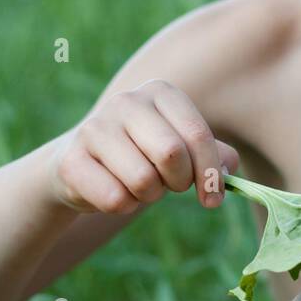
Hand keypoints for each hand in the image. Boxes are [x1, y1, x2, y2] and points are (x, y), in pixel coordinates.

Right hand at [47, 79, 238, 214]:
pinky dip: (123, 207)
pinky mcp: (71, 159)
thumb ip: (212, 155)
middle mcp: (126, 101)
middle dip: (179, 183)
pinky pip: (115, 199)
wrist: (82, 166)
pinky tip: (113, 192)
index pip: (197, 134)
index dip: (210, 174)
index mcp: (160, 93)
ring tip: (138, 185)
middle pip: (172, 155)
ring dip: (148, 197)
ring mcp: (94, 127)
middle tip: (170, 187)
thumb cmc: (143, 156)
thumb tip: (229, 169)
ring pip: (143, 180)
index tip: (212, 199)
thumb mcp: (181, 149)